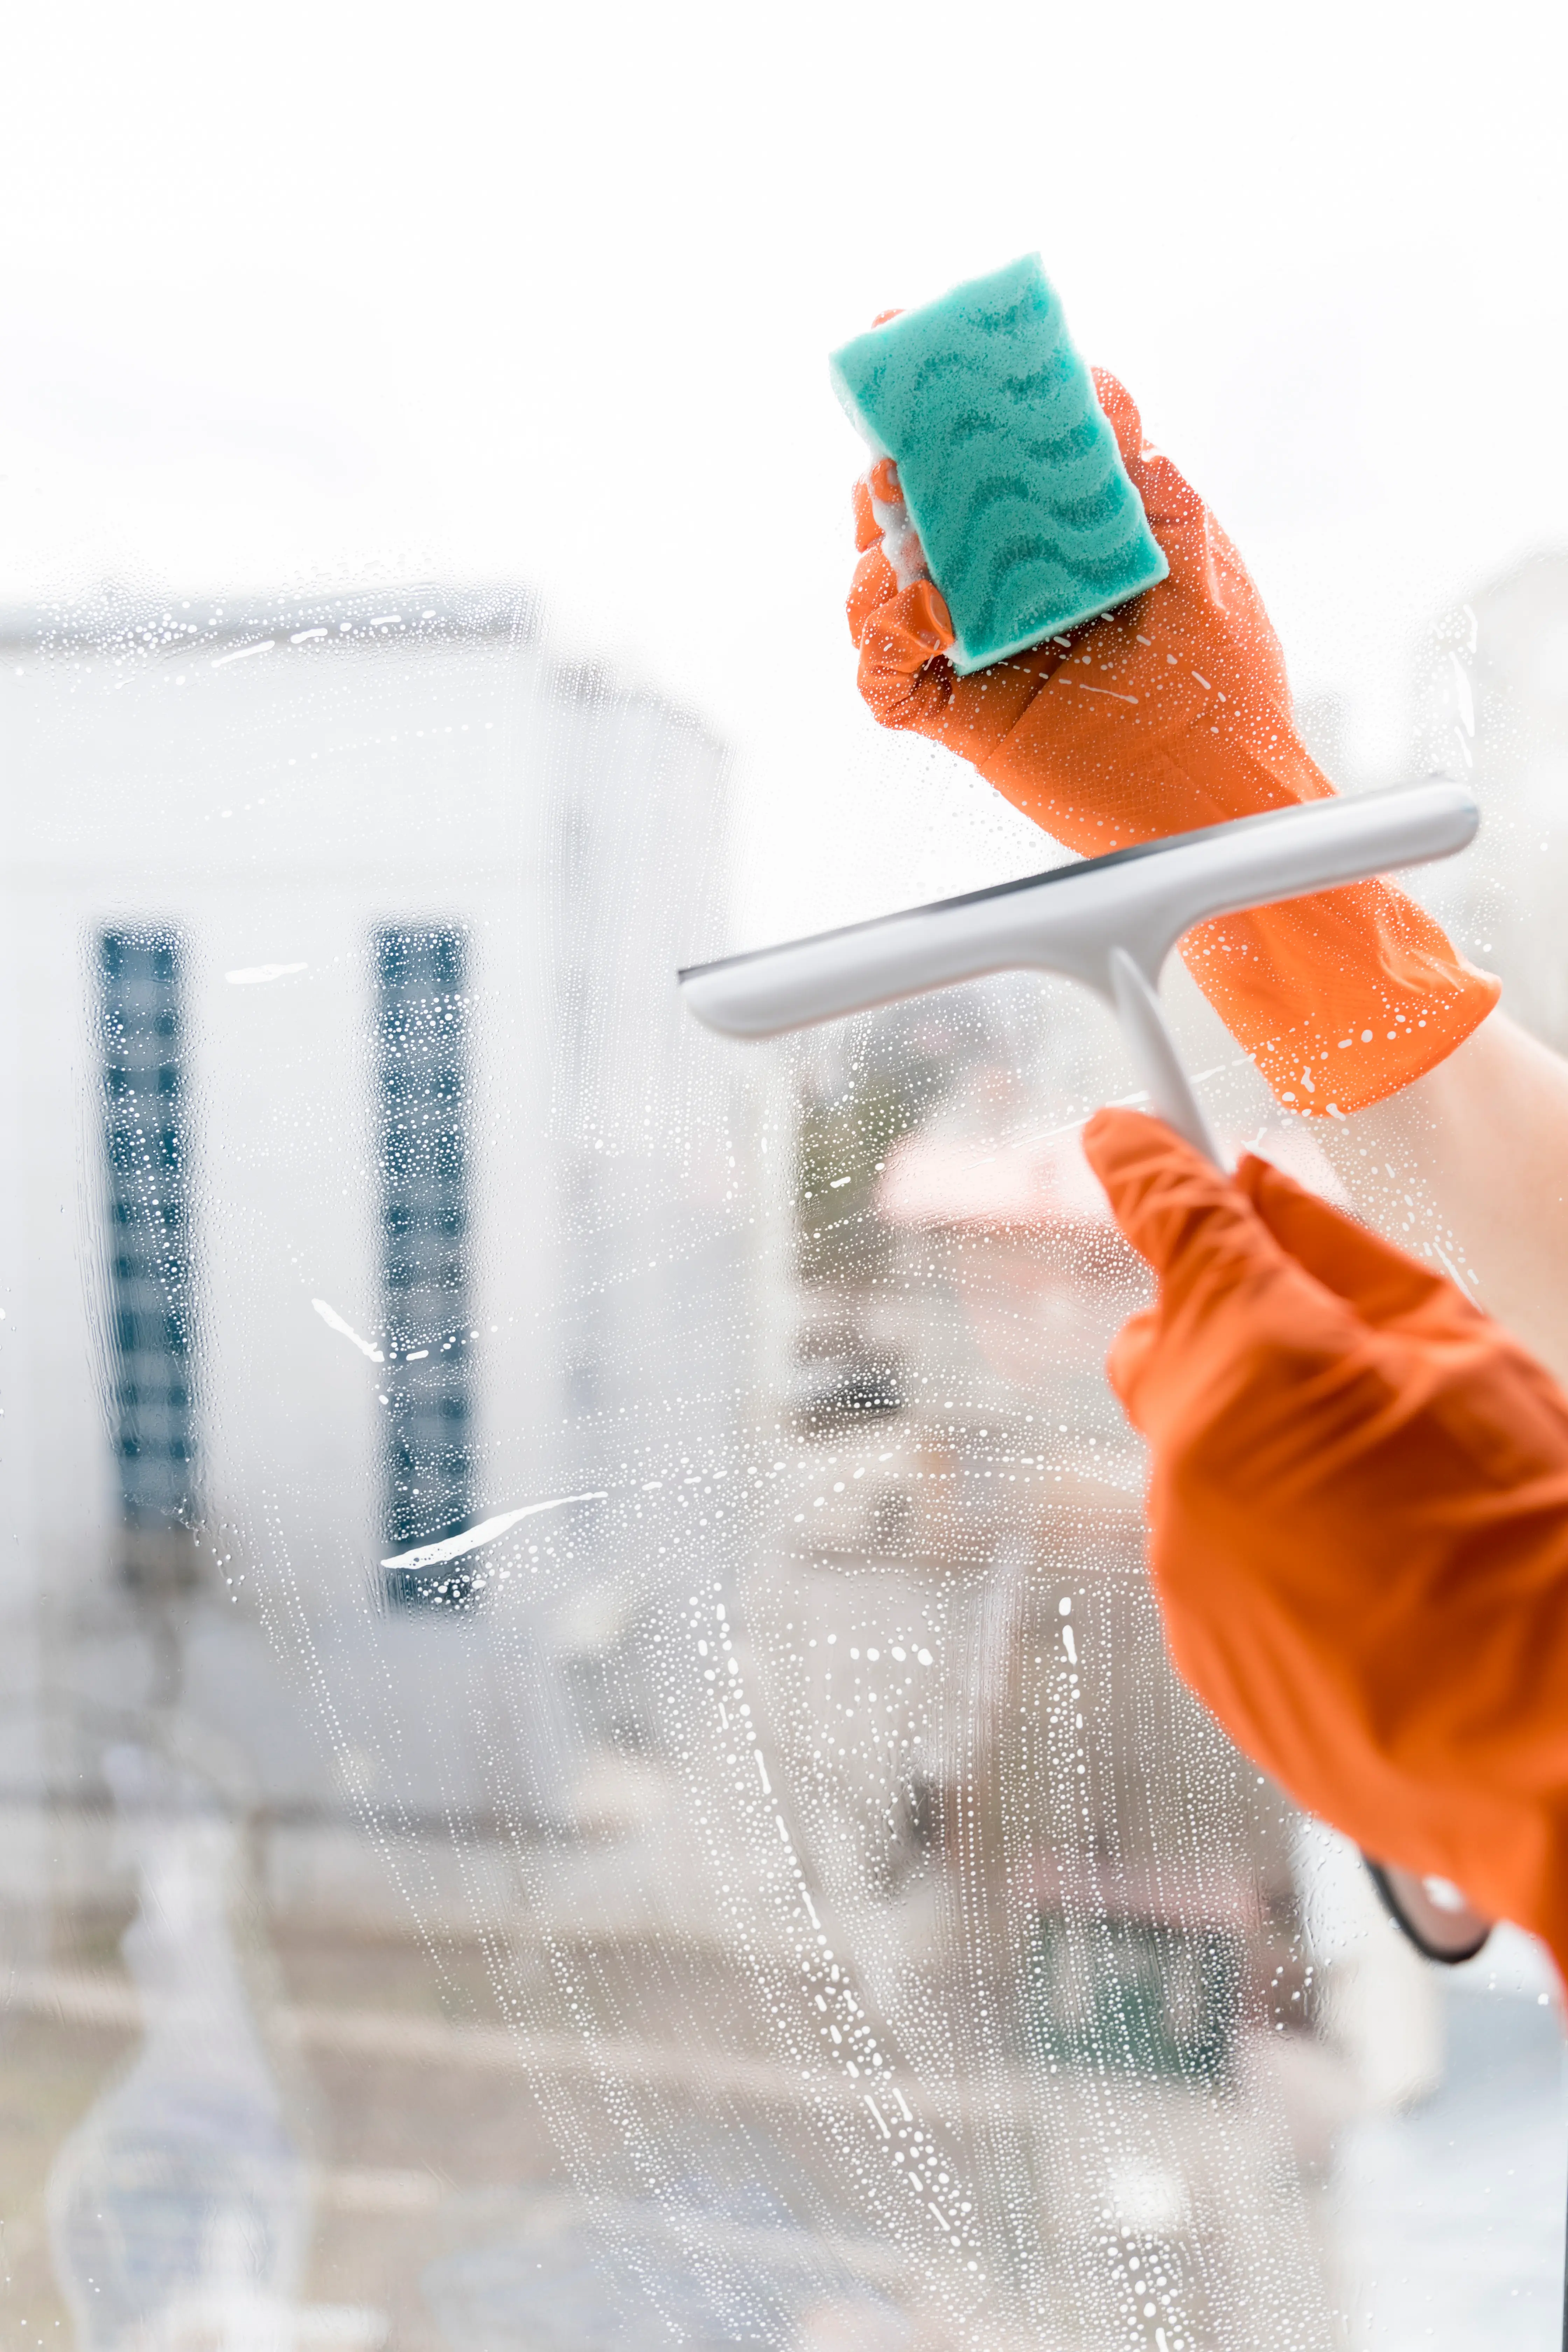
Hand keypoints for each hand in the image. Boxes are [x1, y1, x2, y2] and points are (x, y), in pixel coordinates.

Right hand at [847, 370, 1497, 1115]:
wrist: (1226, 791)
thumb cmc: (1226, 684)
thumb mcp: (1196, 548)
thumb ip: (1145, 475)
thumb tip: (1098, 396)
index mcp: (1050, 537)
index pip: (980, 454)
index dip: (942, 397)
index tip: (908, 334)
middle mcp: (1000, 586)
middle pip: (909, 511)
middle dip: (888, 471)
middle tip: (894, 453)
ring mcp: (972, 649)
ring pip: (877, 588)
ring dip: (877, 557)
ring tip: (912, 548)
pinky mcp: (957, 715)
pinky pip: (883, 676)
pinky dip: (886, 641)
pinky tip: (934, 620)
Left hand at [1082, 1104, 1567, 1970]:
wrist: (1553, 1743)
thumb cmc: (1533, 1534)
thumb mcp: (1461, 1351)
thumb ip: (1337, 1255)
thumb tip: (1257, 1186)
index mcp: (1249, 1352)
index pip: (1164, 1215)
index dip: (1139, 1163)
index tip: (1118, 1135)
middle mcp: (1184, 1454)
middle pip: (1158, 1347)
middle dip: (1216, 1327)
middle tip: (1318, 1350)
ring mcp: (1182, 1561)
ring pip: (1190, 1458)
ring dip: (1255, 1448)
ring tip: (1381, 1499)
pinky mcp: (1197, 1648)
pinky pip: (1209, 1554)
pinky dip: (1264, 1541)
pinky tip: (1363, 1576)